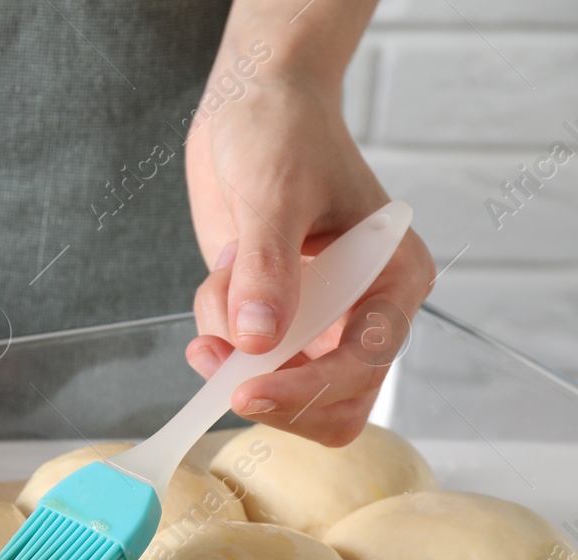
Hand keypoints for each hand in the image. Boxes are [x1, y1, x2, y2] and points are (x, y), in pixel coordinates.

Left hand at [184, 63, 433, 445]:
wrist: (251, 107)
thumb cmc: (281, 132)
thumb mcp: (273, 194)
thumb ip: (268, 268)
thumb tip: (260, 340)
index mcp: (394, 278)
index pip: (364, 366)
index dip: (307, 391)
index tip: (245, 390)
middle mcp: (365, 309)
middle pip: (333, 404)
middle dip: (270, 387)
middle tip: (213, 356)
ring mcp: (319, 319)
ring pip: (281, 385)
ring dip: (234, 352)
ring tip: (224, 279)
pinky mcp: (277, 318)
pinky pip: (243, 360)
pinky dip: (218, 335)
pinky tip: (219, 281)